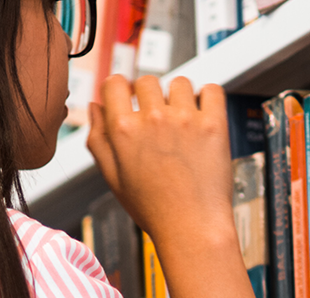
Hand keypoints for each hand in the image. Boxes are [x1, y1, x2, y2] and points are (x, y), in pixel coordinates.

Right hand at [86, 75, 253, 297]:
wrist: (192, 228)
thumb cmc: (153, 209)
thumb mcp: (112, 178)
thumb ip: (98, 138)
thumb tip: (95, 106)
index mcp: (124, 130)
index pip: (114, 83)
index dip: (119, 89)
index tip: (128, 98)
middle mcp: (153, 119)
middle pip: (147, 81)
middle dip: (149, 94)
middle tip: (157, 117)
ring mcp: (185, 119)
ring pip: (179, 83)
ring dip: (179, 96)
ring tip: (182, 121)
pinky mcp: (213, 124)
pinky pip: (213, 90)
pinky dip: (209, 97)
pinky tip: (203, 114)